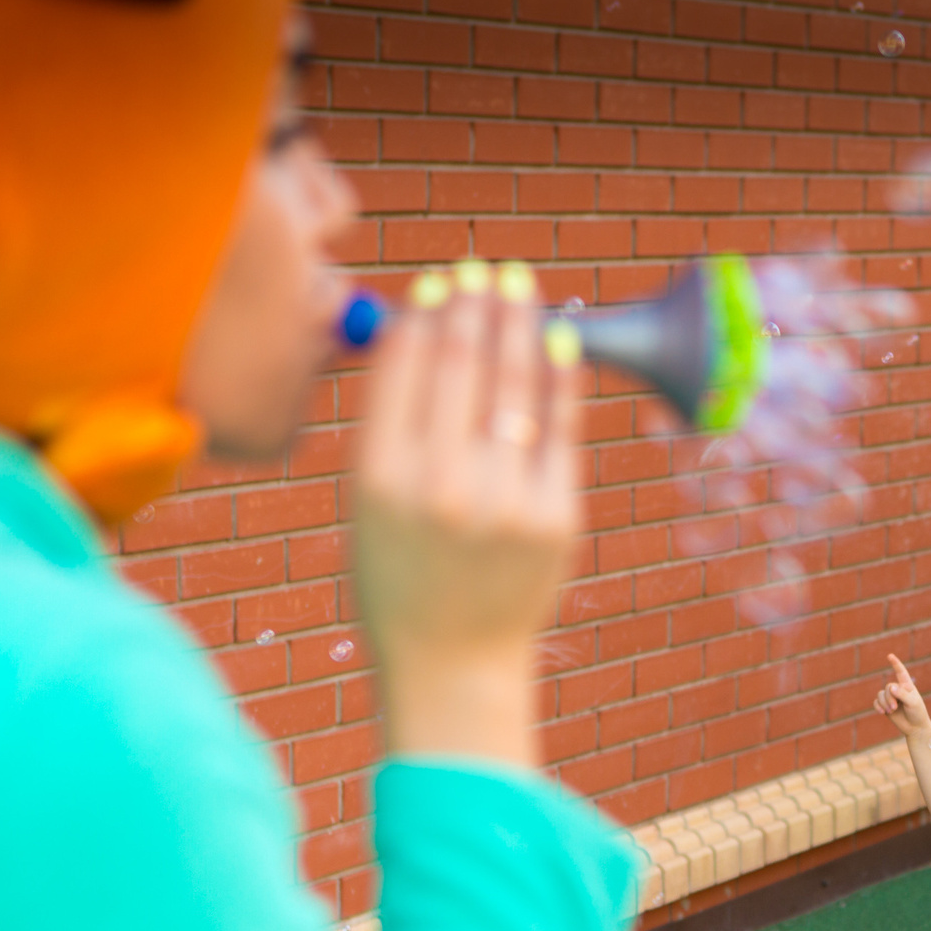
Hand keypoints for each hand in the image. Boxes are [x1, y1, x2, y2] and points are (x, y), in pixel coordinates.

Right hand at [354, 261, 580, 687]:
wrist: (455, 662)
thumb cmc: (403, 573)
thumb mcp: (368, 503)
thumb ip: (391, 423)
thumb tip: (422, 327)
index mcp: (381, 477)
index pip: (409, 370)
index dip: (430, 315)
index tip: (443, 282)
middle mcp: (442, 485)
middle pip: (464, 368)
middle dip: (477, 308)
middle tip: (486, 269)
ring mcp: (505, 502)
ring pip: (516, 389)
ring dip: (519, 326)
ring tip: (519, 286)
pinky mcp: (556, 518)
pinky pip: (562, 430)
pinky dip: (560, 379)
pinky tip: (559, 342)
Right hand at [875, 653, 930, 738]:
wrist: (915, 728)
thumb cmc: (918, 713)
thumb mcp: (912, 703)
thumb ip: (902, 694)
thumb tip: (890, 687)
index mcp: (907, 686)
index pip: (901, 672)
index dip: (895, 664)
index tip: (890, 656)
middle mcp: (898, 690)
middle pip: (887, 687)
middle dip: (889, 698)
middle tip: (894, 708)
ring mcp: (891, 698)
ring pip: (880, 694)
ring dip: (884, 703)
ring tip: (891, 711)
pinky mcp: (885, 706)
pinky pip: (876, 702)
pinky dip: (878, 706)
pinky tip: (882, 712)